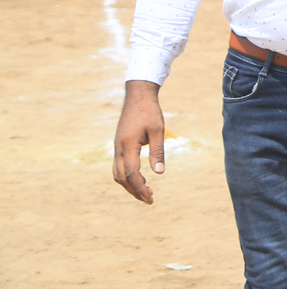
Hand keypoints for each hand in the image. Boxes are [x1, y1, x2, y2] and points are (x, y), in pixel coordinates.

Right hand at [112, 80, 165, 203]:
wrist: (138, 96)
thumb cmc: (150, 112)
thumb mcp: (158, 130)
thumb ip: (158, 151)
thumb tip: (159, 173)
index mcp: (128, 145)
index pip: (131, 174)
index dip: (140, 188)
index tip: (151, 197)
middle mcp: (118, 148)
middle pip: (122, 178)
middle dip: (134, 191)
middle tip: (150, 199)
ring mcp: (117, 147)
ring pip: (117, 174)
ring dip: (129, 185)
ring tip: (145, 192)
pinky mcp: (119, 145)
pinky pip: (119, 166)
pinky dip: (127, 176)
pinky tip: (139, 179)